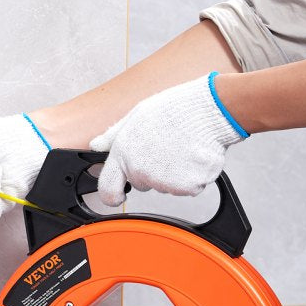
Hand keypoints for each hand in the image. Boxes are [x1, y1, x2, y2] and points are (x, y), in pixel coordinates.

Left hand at [89, 73, 247, 205]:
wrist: (210, 110)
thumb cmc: (175, 109)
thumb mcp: (136, 116)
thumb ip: (113, 135)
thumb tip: (96, 145)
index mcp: (123, 154)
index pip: (107, 188)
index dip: (111, 195)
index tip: (117, 196)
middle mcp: (140, 170)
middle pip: (142, 184)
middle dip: (151, 172)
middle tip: (165, 147)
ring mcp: (163, 181)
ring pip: (165, 186)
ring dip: (174, 173)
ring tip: (182, 147)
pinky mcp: (186, 186)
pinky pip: (187, 188)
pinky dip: (192, 176)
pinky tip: (194, 155)